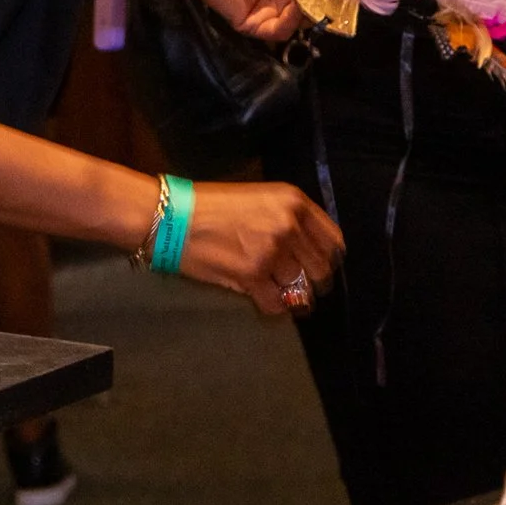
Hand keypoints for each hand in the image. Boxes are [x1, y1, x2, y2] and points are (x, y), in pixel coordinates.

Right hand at [179, 179, 344, 315]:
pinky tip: (262, 299)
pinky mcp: (251, 275)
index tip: (317, 267)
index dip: (328, 259)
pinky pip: (278, 304)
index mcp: (294, 201)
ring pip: (301, 290)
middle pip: (322, 269)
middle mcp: (288, 225)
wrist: (171, 216)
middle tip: (300, 287)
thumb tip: (309, 249)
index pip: (333, 241)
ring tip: (279, 294)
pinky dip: (273, 307)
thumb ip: (289, 218)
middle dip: (314, 283)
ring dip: (292, 297)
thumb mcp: (260, 198)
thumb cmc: (211, 205)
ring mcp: (271, 251)